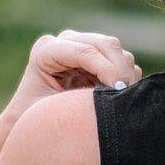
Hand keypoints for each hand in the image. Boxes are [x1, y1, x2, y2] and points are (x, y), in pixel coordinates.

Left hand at [5, 30, 142, 120]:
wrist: (35, 122)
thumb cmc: (37, 121)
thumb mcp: (52, 112)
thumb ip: (77, 102)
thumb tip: (112, 97)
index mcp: (46, 51)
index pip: (85, 52)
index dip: (107, 70)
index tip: (119, 92)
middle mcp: (66, 42)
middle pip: (106, 45)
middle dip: (121, 71)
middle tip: (125, 97)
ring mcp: (84, 46)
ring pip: (119, 52)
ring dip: (126, 75)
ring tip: (120, 101)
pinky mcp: (100, 57)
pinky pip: (124, 62)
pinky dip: (128, 79)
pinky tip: (118, 98)